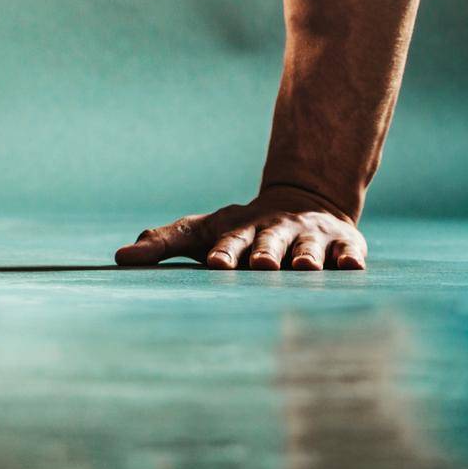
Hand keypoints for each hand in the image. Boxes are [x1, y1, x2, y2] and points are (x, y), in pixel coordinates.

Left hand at [115, 184, 366, 270]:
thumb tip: (118, 258)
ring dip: (305, 256)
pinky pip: (348, 251)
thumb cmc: (240, 230)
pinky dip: (349, 258)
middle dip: (264, 253)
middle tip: (260, 265)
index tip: (215, 264)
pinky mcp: (343, 244)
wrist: (303, 201)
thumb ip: (163, 243)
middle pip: (267, 243)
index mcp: (238, 230)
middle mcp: (274, 231)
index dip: (222, 252)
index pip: (227, 241)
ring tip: (303, 267)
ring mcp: (309, 236)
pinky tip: (350, 267)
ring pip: (307, 247)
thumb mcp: (202, 232)